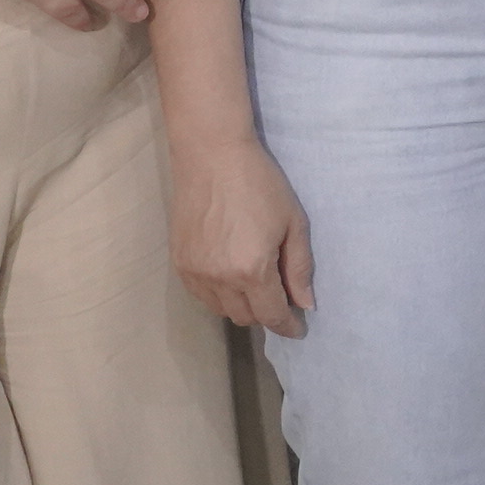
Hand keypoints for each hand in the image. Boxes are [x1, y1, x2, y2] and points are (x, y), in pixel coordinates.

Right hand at [169, 132, 314, 334]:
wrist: (212, 156)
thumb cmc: (260, 184)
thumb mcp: (293, 222)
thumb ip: (299, 267)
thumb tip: (305, 303)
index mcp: (252, 270)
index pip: (271, 315)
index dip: (288, 326)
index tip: (298, 328)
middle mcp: (219, 279)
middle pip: (246, 317)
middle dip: (267, 313)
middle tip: (281, 295)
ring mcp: (195, 274)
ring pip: (222, 310)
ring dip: (242, 306)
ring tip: (257, 284)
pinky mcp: (179, 264)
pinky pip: (202, 297)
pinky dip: (220, 296)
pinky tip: (231, 276)